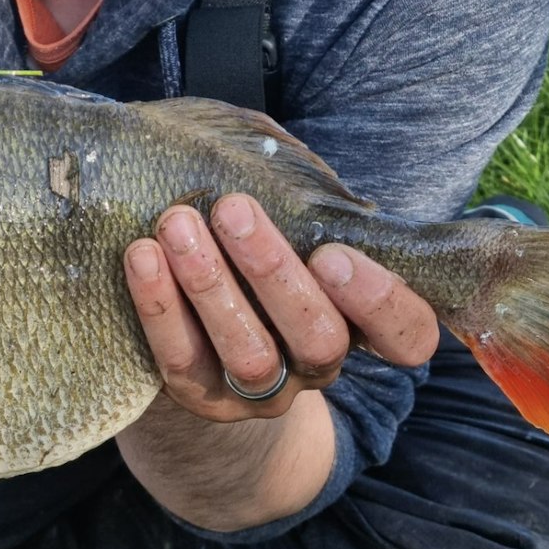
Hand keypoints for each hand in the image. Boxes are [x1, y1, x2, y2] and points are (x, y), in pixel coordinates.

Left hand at [123, 194, 439, 422]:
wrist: (200, 338)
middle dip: (274, 271)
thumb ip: (296, 196)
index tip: (330, 250)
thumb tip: (266, 151)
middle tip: (233, 207)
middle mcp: (319, 364)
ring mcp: (262, 391)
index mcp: (357, 321)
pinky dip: (160, 306)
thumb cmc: (252, 255)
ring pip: (250, 355)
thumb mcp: (287, 225)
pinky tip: (141, 256)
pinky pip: (183, 360)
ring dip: (211, 285)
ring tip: (177, 223)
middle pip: (319, 338)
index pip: (406, 335)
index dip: (378, 300)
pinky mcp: (203, 397)